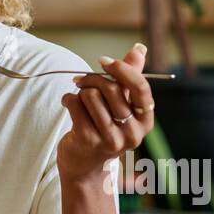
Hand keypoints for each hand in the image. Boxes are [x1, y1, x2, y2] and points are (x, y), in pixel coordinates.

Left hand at [56, 43, 154, 183]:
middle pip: (111, 89)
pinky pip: (74, 104)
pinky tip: (68, 105)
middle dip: (92, 79)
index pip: (140, 88)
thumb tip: (139, 48)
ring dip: (79, 92)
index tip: (103, 61)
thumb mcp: (121, 104)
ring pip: (90, 95)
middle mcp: (132, 133)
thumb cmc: (104, 127)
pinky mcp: (88, 141)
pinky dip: (67, 99)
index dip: (122, 69)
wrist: (85, 165)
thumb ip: (130, 76)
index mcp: (145, 120)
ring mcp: (111, 139)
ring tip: (79, 100)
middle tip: (81, 81)